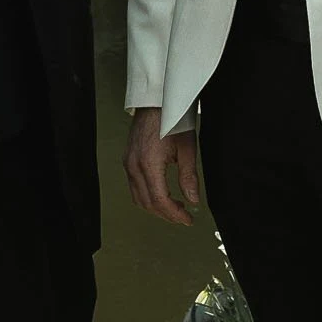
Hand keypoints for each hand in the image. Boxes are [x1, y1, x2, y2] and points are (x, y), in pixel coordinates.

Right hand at [124, 107, 201, 226]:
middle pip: (148, 203)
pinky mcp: (128, 160)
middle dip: (167, 214)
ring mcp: (128, 163)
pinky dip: (147, 196)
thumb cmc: (172, 119)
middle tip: (184, 216)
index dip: (175, 214)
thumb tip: (193, 200)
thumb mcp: (188, 149)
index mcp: (149, 164)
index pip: (160, 200)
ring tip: (175, 207)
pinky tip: (162, 194)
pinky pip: (134, 187)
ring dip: (156, 207)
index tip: (187, 219)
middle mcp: (134, 166)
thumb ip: (189, 177)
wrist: (157, 102)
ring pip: (138, 198)